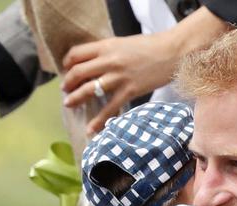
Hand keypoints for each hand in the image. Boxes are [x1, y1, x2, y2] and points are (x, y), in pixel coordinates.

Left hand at [62, 34, 177, 132]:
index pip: (77, 53)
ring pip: (89, 90)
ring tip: (69, 105)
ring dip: (76, 99)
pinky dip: (98, 121)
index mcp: (106, 46)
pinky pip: (109, 109)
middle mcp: (109, 60)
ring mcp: (118, 77)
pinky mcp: (129, 91)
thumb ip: (109, 53)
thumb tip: (97, 65)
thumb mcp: (124, 44)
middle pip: (78, 72)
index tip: (66, 70)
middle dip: (68, 83)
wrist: (171, 53)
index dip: (68, 62)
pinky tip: (91, 129)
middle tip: (65, 91)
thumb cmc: (150, 48)